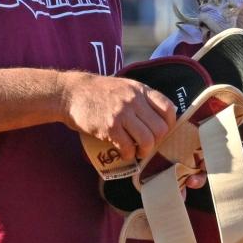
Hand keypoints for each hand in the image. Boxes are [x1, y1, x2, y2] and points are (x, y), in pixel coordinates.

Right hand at [57, 71, 176, 160]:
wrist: (72, 93)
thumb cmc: (100, 92)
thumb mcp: (126, 87)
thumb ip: (142, 99)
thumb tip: (158, 119)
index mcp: (141, 90)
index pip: (168, 108)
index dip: (171, 124)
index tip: (163, 131)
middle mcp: (135, 100)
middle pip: (160, 128)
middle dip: (157, 142)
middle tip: (148, 145)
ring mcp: (122, 114)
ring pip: (147, 139)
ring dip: (145, 151)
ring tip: (138, 152)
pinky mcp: (109, 127)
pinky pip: (128, 147)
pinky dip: (129, 155)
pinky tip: (125, 154)